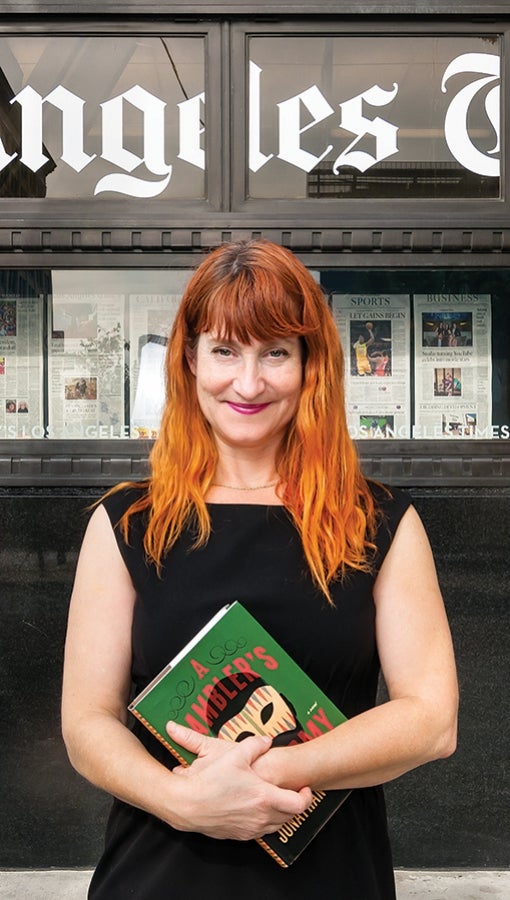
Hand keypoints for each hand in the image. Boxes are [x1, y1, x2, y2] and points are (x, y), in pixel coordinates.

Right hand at [165, 721, 312, 840]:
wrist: (187, 804)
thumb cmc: (210, 781)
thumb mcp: (235, 754)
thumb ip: (255, 745)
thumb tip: (267, 741)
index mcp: (264, 797)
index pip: (298, 804)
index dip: (306, 796)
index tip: (304, 788)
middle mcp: (260, 817)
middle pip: (290, 816)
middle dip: (294, 803)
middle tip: (292, 791)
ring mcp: (250, 829)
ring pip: (276, 825)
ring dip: (280, 813)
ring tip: (275, 799)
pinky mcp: (239, 835)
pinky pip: (260, 831)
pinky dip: (264, 821)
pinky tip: (256, 808)